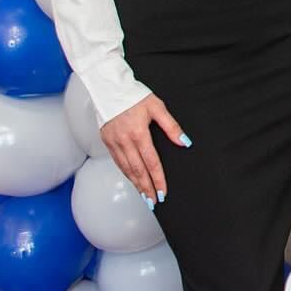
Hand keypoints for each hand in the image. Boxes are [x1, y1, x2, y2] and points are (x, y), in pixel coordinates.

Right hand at [99, 93, 189, 207]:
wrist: (109, 88)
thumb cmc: (135, 95)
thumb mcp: (157, 107)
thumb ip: (171, 126)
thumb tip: (184, 142)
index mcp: (138, 133)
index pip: (151, 163)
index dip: (158, 179)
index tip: (163, 192)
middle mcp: (124, 141)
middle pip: (137, 170)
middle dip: (147, 188)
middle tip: (154, 202)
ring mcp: (113, 142)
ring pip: (126, 169)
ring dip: (136, 184)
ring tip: (145, 196)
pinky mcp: (106, 141)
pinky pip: (117, 162)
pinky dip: (125, 173)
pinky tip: (132, 179)